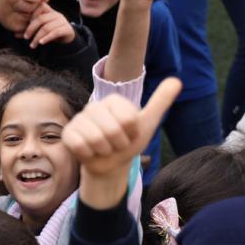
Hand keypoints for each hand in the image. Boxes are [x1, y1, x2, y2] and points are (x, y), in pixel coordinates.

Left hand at [21, 3, 74, 47]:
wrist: (67, 39)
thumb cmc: (51, 32)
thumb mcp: (40, 30)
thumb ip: (29, 30)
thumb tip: (16, 34)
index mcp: (49, 11)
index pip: (40, 7)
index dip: (32, 14)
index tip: (25, 25)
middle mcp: (56, 14)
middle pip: (41, 19)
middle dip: (31, 29)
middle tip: (26, 37)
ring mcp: (62, 21)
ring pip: (47, 28)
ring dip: (37, 37)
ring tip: (32, 45)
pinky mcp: (67, 29)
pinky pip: (55, 33)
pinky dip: (47, 38)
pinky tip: (41, 43)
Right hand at [63, 78, 180, 207]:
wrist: (110, 163)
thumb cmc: (127, 142)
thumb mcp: (146, 123)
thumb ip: (160, 102)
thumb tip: (177, 80)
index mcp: (113, 101)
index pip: (128, 119)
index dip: (132, 133)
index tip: (129, 134)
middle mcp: (93, 106)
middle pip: (112, 130)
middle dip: (118, 144)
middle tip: (116, 143)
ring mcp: (78, 120)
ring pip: (96, 139)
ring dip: (105, 151)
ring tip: (104, 148)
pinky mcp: (68, 134)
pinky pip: (81, 146)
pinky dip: (90, 154)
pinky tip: (91, 151)